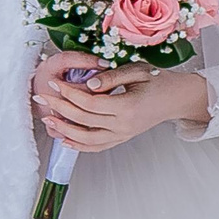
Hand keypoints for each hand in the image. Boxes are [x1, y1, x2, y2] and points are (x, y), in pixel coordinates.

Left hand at [30, 53, 208, 151]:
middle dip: (59, 108)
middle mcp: (124, 126)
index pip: (89, 103)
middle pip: (83, 120)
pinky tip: (64, 138)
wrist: (176, 99)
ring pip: (87, 140)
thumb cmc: (159, 81)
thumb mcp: (138, 71)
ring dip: (64, 131)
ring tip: (47, 120)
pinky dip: (78, 145)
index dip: (69, 93)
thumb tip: (89, 83)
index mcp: (128, 107)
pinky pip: (96, 147)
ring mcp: (123, 135)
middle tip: (42, 97)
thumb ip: (112, 77)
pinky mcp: (121, 139)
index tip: (54, 83)